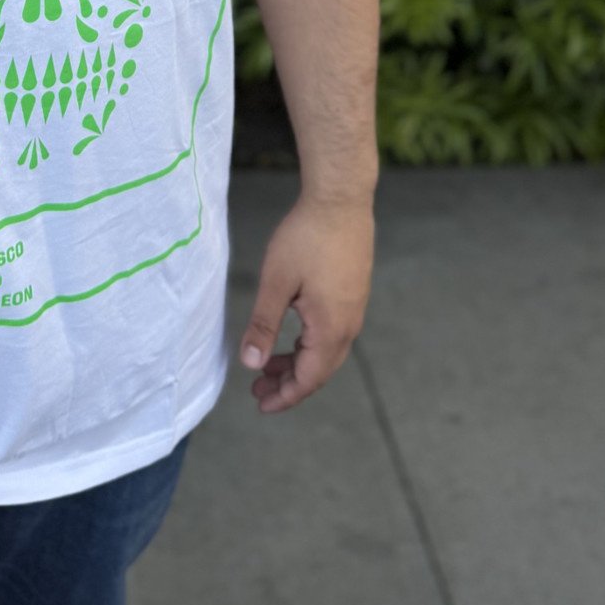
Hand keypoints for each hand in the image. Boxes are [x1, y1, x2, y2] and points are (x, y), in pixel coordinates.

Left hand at [237, 195, 373, 413]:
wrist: (341, 199)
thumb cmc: (306, 237)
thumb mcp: (277, 281)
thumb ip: (264, 324)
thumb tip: (250, 364)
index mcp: (330, 328)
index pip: (309, 379)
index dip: (285, 396)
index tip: (261, 404)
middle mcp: (348, 325)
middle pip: (320, 370)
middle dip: (289, 383)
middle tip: (258, 389)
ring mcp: (354, 309)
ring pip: (326, 352)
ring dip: (298, 363)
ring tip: (268, 365)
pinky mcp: (353, 293)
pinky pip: (332, 333)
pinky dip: (309, 345)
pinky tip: (291, 336)